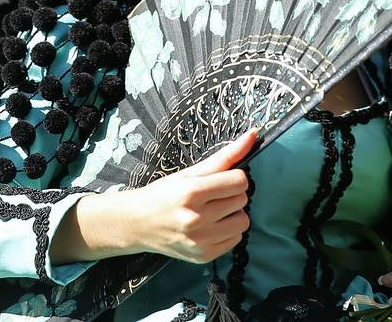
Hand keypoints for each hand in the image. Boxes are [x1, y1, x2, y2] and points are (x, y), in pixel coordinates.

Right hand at [121, 128, 255, 262]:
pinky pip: (235, 239)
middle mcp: (196, 218)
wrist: (138, 224)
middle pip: (242, 200)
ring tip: (214, 210)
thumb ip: (225, 155)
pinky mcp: (203, 256)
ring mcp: (200, 241)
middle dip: (232, 194)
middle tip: (214, 195)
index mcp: (192, 191)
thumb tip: (253, 136)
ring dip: (233, 213)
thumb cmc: (164, 193)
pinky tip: (211, 225)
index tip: (224, 178)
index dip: (235, 176)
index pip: (239, 181)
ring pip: (243, 221)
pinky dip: (228, 230)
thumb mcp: (190, 172)